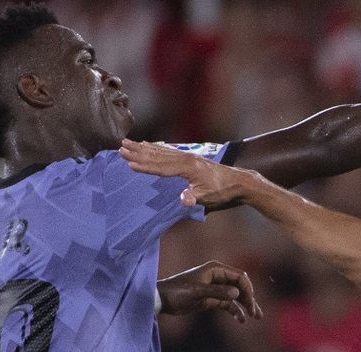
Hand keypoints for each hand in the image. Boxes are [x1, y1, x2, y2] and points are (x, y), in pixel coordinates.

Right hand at [119, 139, 257, 208]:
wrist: (239, 182)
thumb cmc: (223, 192)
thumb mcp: (208, 198)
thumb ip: (194, 198)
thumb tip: (183, 200)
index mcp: (187, 168)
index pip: (160, 167)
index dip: (144, 165)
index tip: (128, 162)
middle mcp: (186, 159)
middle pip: (157, 155)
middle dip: (138, 151)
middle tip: (121, 147)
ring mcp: (189, 157)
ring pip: (162, 151)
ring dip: (145, 147)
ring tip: (130, 142)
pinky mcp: (192, 158)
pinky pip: (169, 151)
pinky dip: (158, 148)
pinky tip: (151, 146)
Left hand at [157, 261, 261, 321]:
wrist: (162, 300)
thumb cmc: (177, 292)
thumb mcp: (197, 292)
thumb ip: (217, 292)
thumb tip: (237, 293)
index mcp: (216, 269)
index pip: (240, 277)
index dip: (248, 289)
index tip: (250, 304)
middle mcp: (219, 277)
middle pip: (241, 286)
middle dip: (250, 299)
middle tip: (256, 313)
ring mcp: (216, 288)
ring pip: (237, 296)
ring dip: (246, 305)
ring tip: (255, 317)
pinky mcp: (212, 299)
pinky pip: (228, 304)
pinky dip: (235, 311)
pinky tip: (241, 320)